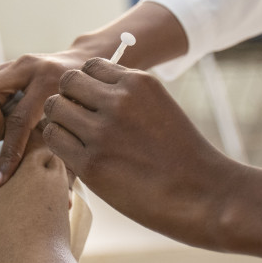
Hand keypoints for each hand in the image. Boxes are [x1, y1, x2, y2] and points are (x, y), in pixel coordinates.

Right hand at [0, 46, 96, 187]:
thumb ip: (71, 163)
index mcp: (52, 84)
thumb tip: (65, 203)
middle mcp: (29, 67)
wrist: (87, 68)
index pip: (19, 122)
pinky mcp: (0, 63)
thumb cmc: (86, 107)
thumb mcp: (83, 131)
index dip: (7, 154)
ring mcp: (12, 62)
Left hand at [42, 58, 241, 250]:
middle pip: (67, 82)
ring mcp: (103, 131)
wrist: (206, 195)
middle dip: (69, 99)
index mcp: (138, 82)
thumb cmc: (182, 155)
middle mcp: (119, 100)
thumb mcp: (159, 107)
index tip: (93, 104)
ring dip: (60, 121)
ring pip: (55, 108)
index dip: (86, 85)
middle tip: (79, 122)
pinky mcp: (92, 163)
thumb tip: (86, 90)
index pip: (89, 66)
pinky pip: (54, 138)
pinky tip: (77, 156)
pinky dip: (60, 145)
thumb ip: (126, 95)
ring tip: (78, 140)